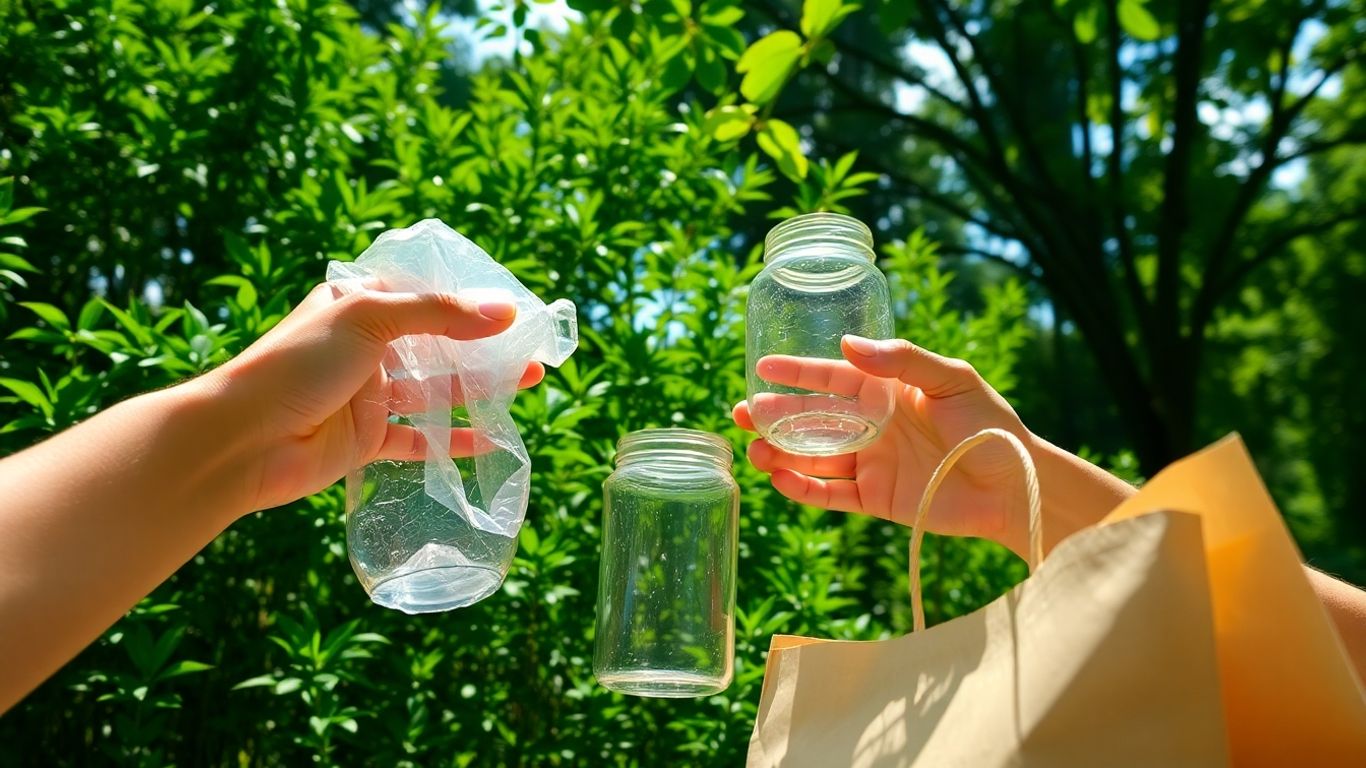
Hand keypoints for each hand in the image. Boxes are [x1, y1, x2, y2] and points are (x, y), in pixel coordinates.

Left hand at [212, 284, 543, 512]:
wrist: (243, 438)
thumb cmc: (297, 363)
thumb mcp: (370, 318)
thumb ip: (440, 315)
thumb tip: (506, 313)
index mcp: (358, 303)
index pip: (423, 293)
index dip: (467, 297)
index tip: (512, 303)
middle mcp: (365, 345)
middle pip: (437, 343)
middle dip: (485, 346)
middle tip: (533, 349)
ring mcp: (368, 394)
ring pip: (434, 389)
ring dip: (479, 388)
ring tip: (528, 384)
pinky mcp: (367, 439)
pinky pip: (419, 439)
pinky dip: (452, 441)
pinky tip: (490, 442)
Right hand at [734, 335, 1035, 555]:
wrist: (1016, 485)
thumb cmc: (990, 424)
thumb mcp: (953, 378)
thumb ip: (903, 360)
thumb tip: (848, 344)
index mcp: (885, 391)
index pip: (832, 378)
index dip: (798, 372)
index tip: (764, 367)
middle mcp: (871, 425)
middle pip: (811, 419)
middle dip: (775, 415)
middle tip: (743, 413)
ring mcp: (870, 463)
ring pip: (812, 457)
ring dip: (780, 453)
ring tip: (754, 449)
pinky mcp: (874, 500)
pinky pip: (829, 495)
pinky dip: (802, 489)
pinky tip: (780, 479)